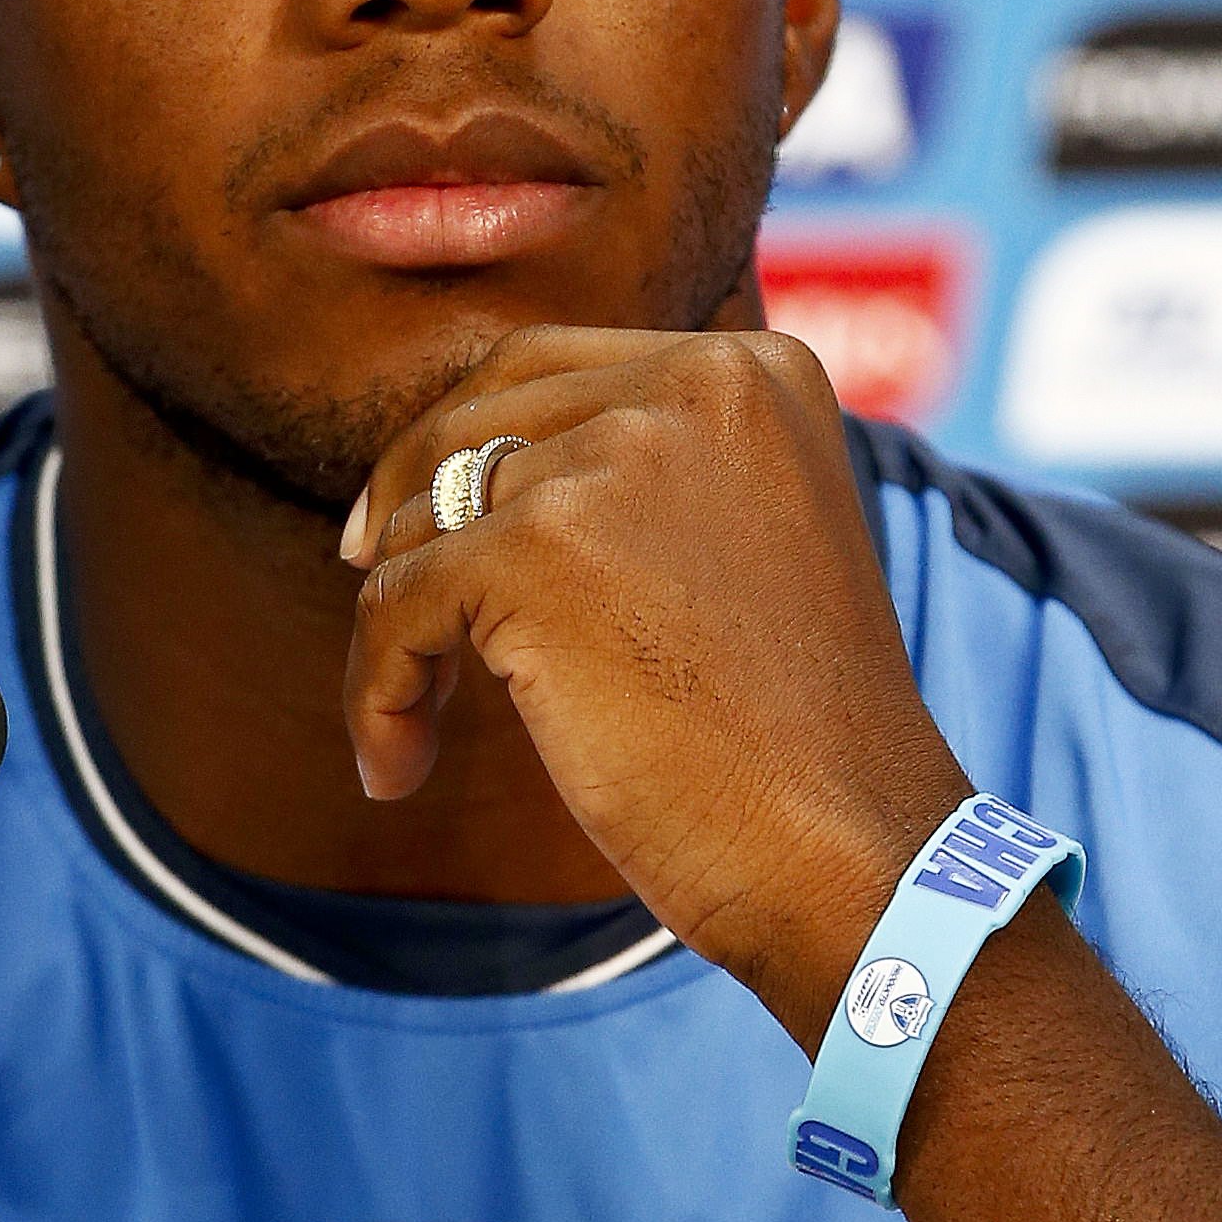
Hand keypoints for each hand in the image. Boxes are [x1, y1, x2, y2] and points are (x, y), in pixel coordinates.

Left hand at [340, 327, 968, 1039]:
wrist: (849, 853)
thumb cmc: (793, 737)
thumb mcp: (746, 543)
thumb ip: (644, 476)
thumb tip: (462, 468)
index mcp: (755, 370)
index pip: (545, 367)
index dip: (460, 439)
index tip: (411, 523)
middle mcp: (691, 386)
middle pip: (471, 418)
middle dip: (405, 507)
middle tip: (372, 591)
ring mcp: (613, 460)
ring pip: (423, 519)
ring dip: (394, 627)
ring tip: (413, 726)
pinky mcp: (540, 549)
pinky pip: (396, 606)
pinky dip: (378, 691)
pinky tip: (399, 767)